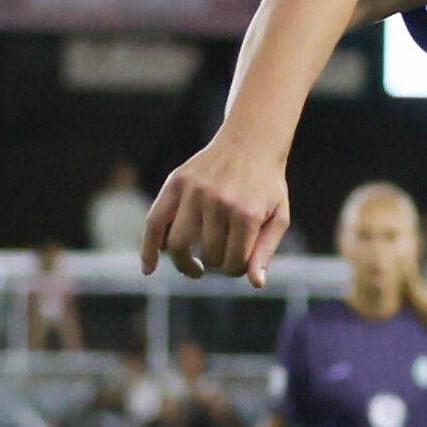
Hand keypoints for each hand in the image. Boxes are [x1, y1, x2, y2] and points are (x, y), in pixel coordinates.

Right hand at [142, 131, 291, 286]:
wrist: (250, 142)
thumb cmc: (266, 186)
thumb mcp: (278, 217)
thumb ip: (266, 251)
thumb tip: (255, 284)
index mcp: (246, 214)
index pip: (233, 263)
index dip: (236, 270)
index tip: (240, 263)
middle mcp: (217, 202)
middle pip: (208, 255)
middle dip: (217, 262)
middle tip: (222, 256)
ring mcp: (194, 192)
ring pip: (178, 244)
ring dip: (186, 262)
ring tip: (196, 267)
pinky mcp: (175, 183)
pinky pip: (154, 222)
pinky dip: (148, 249)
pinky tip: (148, 269)